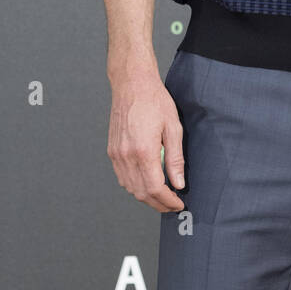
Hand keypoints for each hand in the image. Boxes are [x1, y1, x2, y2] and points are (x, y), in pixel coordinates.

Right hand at [107, 70, 185, 211]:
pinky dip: (134, 186)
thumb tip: (178, 183)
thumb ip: (175, 158)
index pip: (155, 188)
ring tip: (162, 196)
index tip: (178, 203)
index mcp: (143, 151)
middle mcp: (126, 156)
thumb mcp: (173, 127)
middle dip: (158, 203)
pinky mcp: (112, 151)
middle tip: (172, 204)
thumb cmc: (154, 101)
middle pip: (141, 192)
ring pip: (130, 187)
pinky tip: (146, 183)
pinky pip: (122, 177)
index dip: (167, 201)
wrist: (132, 84)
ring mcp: (116, 154)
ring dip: (146, 196)